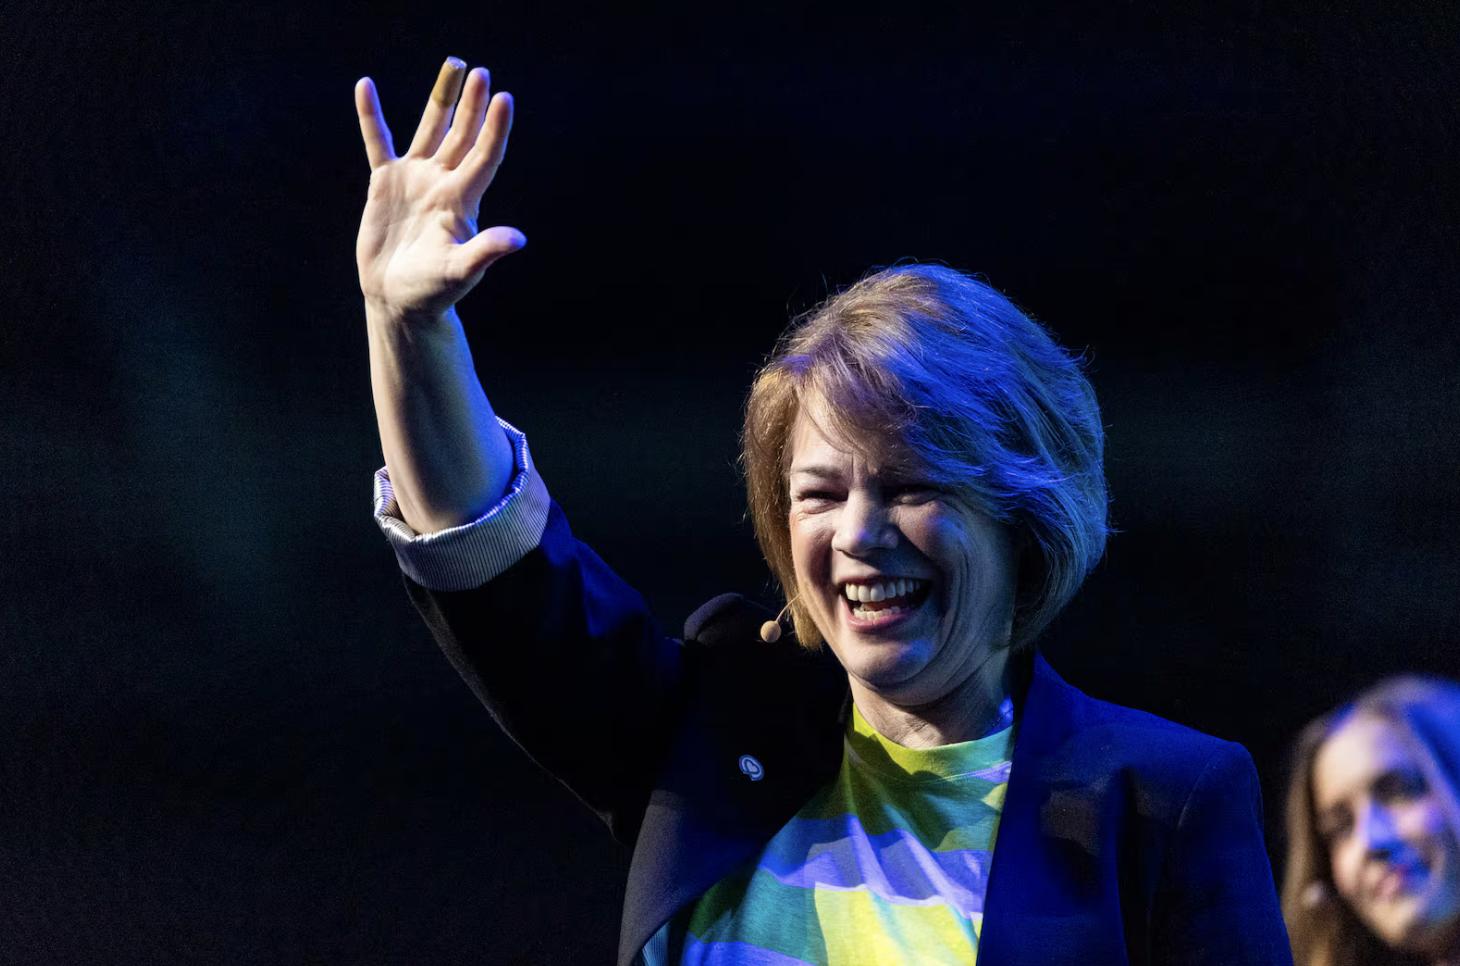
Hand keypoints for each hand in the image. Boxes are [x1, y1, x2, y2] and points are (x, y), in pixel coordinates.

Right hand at [354, 57, 523, 320]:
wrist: (398, 299)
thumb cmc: (434, 290)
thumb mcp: (460, 271)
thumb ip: (485, 251)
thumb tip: (518, 239)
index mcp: (462, 200)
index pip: (484, 156)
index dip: (495, 128)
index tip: (505, 98)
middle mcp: (443, 182)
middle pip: (462, 135)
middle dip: (472, 104)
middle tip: (481, 72)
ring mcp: (415, 179)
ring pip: (430, 130)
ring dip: (441, 100)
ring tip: (453, 65)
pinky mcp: (386, 183)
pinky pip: (378, 142)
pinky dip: (371, 116)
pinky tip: (366, 86)